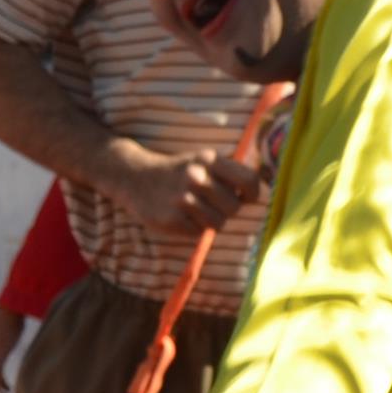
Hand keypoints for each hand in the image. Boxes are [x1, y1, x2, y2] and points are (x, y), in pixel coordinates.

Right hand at [97, 136, 261, 236]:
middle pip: (234, 207)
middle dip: (227, 210)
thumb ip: (230, 174)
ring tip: (196, 211)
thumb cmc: (178, 172)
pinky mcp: (170, 219)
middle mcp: (196, 177)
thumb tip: (256, 196)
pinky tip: (181, 216)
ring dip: (210, 221)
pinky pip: (197, 232)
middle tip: (213, 205)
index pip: (248, 181)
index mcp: (209, 160)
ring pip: (218, 223)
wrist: (135, 177)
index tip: (246, 198)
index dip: (252, 194)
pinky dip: (193, 228)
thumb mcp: (202, 162)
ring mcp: (182, 199)